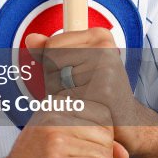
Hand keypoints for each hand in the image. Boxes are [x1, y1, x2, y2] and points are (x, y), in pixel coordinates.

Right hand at [1, 108, 129, 157]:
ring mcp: (53, 140)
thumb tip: (124, 153)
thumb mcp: (56, 150)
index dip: (107, 136)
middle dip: (110, 156)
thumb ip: (89, 146)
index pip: (98, 114)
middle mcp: (52, 118)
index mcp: (52, 108)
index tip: (101, 153)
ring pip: (103, 153)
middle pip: (104, 133)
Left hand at [24, 28, 157, 157]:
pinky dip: (70, 108)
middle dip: (57, 79)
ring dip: (62, 94)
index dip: (55, 65)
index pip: (53, 44)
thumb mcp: (72, 66)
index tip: (77, 75)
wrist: (127, 122)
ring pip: (57, 78)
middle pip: (53, 58)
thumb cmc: (94, 92)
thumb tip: (30, 38)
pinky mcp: (105, 89)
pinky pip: (67, 96)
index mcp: (99, 35)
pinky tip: (87, 110)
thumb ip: (50, 51)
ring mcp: (106, 65)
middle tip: (81, 90)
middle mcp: (105, 45)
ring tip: (84, 99)